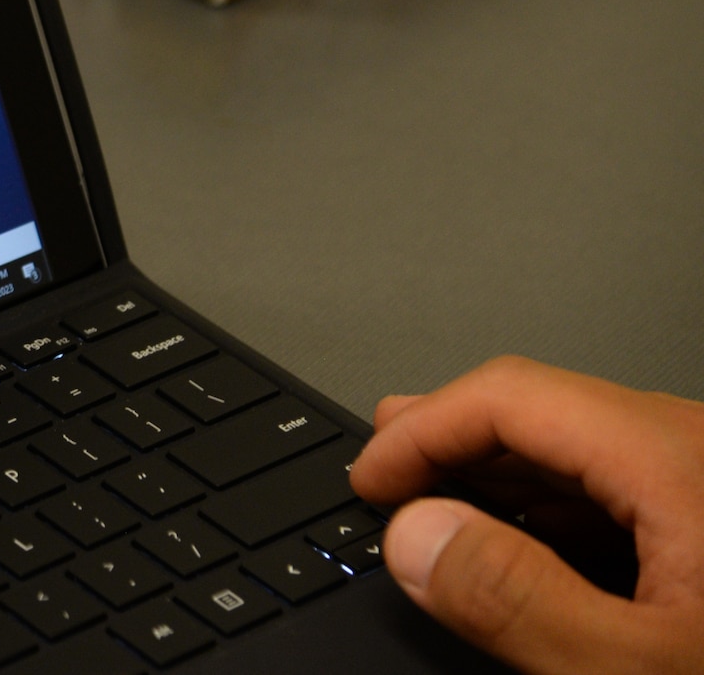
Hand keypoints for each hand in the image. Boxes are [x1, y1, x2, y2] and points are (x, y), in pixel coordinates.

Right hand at [351, 355, 703, 673]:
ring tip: (432, 509)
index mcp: (680, 458)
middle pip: (539, 408)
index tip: (371, 479)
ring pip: (575, 444)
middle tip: (384, 479)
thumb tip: (416, 537)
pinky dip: (545, 505)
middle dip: (445, 442)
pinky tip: (518, 544)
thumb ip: (519, 599)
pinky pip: (615, 483)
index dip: (420, 432)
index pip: (509, 395)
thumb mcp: (640, 668)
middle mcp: (698, 448)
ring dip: (491, 476)